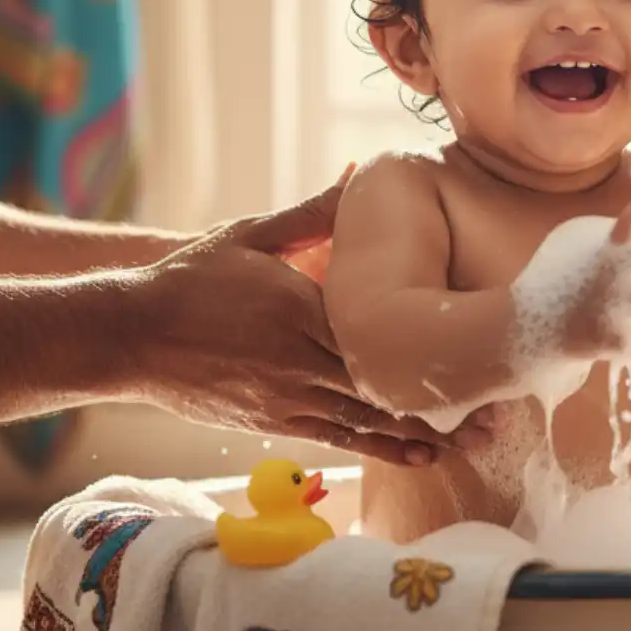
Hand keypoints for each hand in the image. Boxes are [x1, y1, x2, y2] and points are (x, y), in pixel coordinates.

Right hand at [121, 183, 487, 465]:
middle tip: (504, 408)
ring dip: (425, 431)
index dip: (432, 341)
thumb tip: (361, 174)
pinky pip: (338, 438)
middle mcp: (299, 358)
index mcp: (301, 307)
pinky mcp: (273, 420)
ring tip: (479, 438)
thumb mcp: (250, 236)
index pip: (379, 328)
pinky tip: (420, 456)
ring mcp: (286, 396)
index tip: (479, 343)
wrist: (127, 335)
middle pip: (386, 382)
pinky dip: (382, 448)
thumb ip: (312, 213)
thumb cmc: (190, 279)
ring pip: (369, 419)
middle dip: (445, 396)